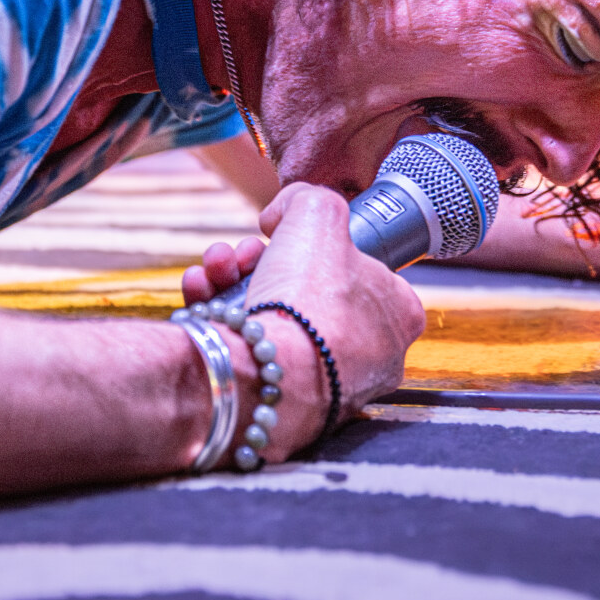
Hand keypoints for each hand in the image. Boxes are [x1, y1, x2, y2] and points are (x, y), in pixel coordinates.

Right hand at [182, 183, 424, 448]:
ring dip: (233, 282)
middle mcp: (370, 355)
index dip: (319, 244)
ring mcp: (326, 384)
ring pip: (274, 317)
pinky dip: (222, 318)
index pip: (363, 268)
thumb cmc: (311, 299)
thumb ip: (309, 199)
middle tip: (244, 253)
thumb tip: (284, 213)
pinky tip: (202, 293)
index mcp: (397, 314)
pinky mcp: (284, 400)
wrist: (270, 373)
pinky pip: (252, 350)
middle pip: (306, 290)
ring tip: (215, 269)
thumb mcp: (320, 213)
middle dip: (261, 262)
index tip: (288, 236)